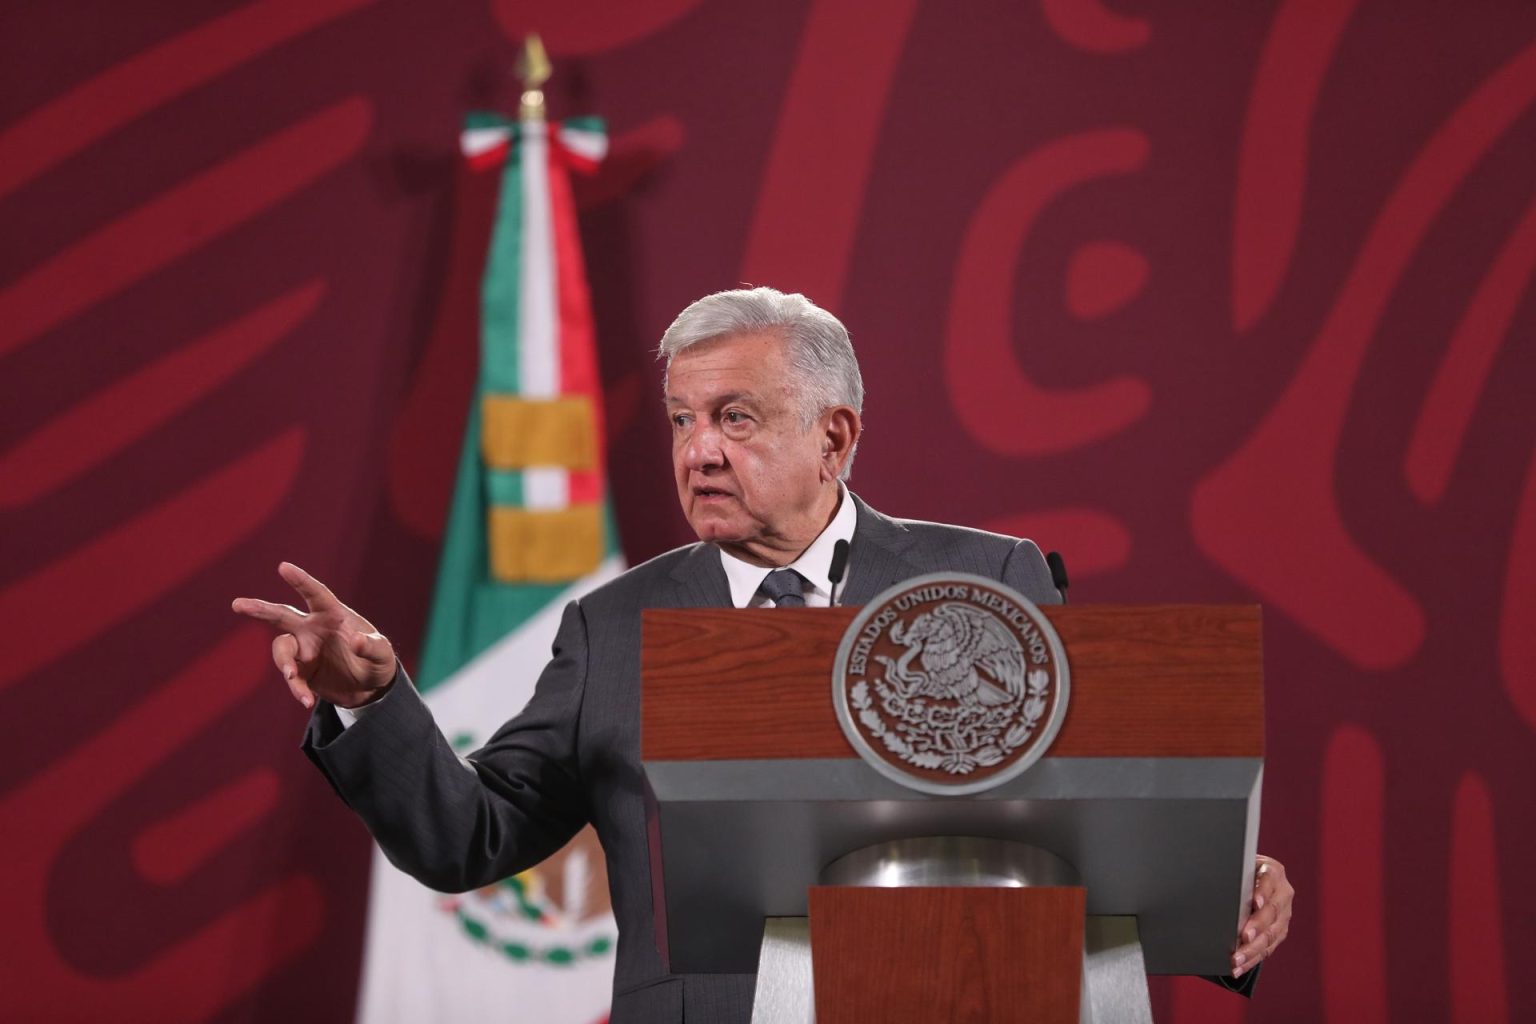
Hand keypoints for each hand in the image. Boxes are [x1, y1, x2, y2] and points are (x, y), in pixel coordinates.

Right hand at [232, 562, 396, 709]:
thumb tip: (355, 640)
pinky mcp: (301, 671)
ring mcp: (303, 650)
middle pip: (281, 615)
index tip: (284, 567)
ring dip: (285, 663)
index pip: (316, 594)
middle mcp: (313, 629)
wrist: (370, 689)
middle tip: (238, 604)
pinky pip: (291, 678)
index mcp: (333, 615)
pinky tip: (306, 700)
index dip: (301, 581)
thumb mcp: (383, 654)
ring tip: (292, 677)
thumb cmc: (378, 662)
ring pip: (282, 650)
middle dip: (260, 609)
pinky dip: (296, 689)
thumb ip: (371, 646)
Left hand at [1233, 854, 1291, 978]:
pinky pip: (1267, 949)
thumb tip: (1208, 879)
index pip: (1268, 881)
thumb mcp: (1238, 866)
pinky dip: (1251, 959)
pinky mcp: (1280, 932)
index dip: (1263, 892)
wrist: (1253, 877)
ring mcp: (1284, 915)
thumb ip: (1231, 874)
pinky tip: (1238, 967)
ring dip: (1252, 950)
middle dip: (1257, 926)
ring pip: (1270, 935)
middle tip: (1243, 937)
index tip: (1255, 902)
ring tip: (1236, 960)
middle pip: (1271, 912)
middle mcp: (1283, 894)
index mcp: (1273, 872)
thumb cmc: (1238, 870)